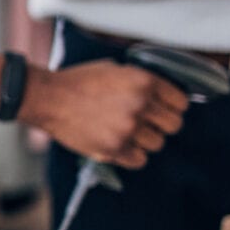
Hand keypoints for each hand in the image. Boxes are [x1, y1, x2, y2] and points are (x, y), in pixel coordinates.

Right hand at [20, 61, 186, 169]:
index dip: (172, 107)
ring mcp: (128, 128)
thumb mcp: (115, 69)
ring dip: (144, 140)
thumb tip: (160, 97)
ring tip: (125, 132)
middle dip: (160, 125)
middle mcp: (140, 105)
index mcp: (143, 81)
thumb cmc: (79, 82)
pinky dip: (131, 155)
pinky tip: (119, 144)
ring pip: (157, 144)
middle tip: (145, 123)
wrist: (49, 98)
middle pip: (173, 126)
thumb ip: (140, 82)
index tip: (163, 110)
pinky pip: (139, 160)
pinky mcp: (114, 148)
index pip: (180, 102)